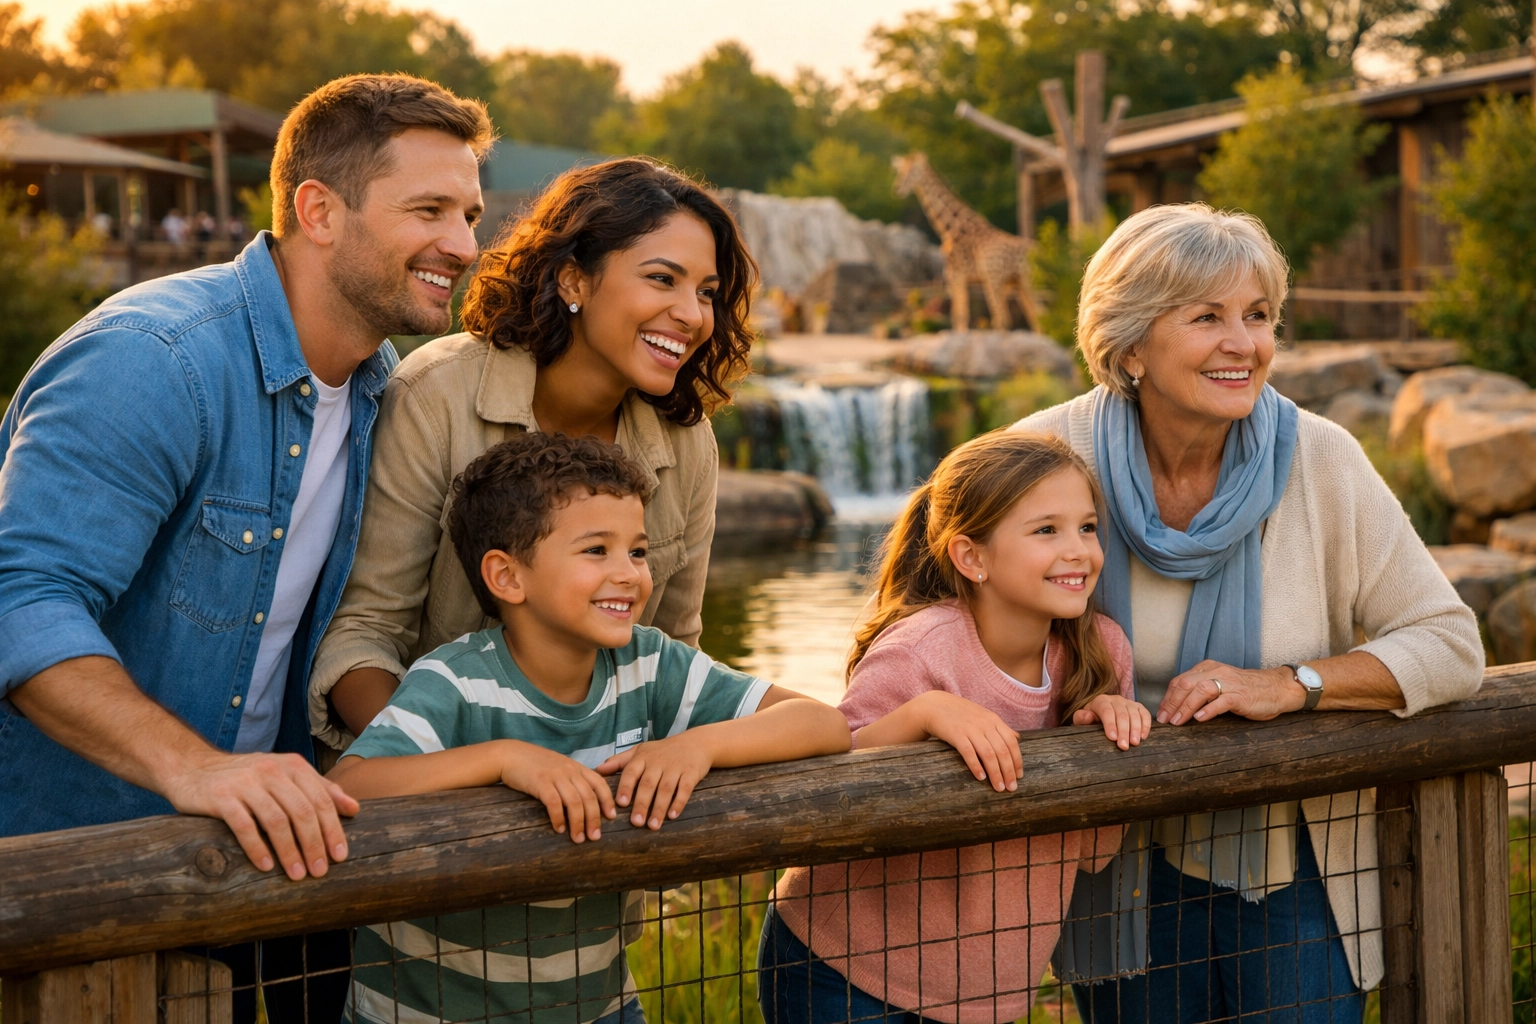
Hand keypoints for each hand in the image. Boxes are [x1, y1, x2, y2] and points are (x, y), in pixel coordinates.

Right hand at [161, 750, 359, 879]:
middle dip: (314, 844)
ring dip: (290, 851)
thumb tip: (354, 808)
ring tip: (298, 875)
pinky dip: (257, 848)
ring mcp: (245, 783)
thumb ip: (319, 789)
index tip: (341, 856)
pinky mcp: (221, 797)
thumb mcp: (284, 776)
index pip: (321, 799)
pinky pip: (244, 826)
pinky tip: (267, 866)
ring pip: (276, 820)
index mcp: (292, 766)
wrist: (192, 768)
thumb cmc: (246, 778)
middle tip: (320, 871)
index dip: (333, 829)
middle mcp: (271, 771)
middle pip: (302, 811)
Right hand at [499, 742, 615, 842]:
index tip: (612, 816)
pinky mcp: (540, 782)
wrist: (510, 755)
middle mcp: (569, 770)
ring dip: (578, 823)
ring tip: (578, 839)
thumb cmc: (534, 764)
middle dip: (594, 818)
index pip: (599, 783)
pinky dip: (558, 818)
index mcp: (576, 767)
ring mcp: (555, 776)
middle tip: (594, 837)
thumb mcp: (559, 767)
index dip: (607, 800)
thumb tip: (583, 801)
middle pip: (589, 796)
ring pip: (574, 801)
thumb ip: (572, 779)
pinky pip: (554, 803)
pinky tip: (559, 829)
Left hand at [597, 735, 713, 829]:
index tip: (620, 804)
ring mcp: (675, 767)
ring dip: (659, 808)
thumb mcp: (641, 751)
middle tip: (636, 822)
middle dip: (642, 804)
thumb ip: (619, 761)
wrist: (696, 743)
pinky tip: (672, 816)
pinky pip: (684, 789)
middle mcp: (658, 762)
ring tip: (653, 825)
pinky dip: (678, 802)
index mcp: (643, 758)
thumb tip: (597, 769)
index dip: (626, 787)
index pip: (631, 772)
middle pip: (648, 784)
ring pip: (666, 789)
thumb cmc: (663, 751)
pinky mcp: (691, 773)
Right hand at [915, 691, 1021, 792]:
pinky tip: (980, 778)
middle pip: (1002, 751)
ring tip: (998, 788)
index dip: (1017, 761)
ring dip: (995, 773)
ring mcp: (970, 728)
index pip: (1011, 742)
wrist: (934, 706)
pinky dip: (976, 766)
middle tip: (1011, 788)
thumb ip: (999, 727)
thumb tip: (1017, 738)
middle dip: (1008, 771)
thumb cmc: (961, 714)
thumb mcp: (983, 716)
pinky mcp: (955, 734)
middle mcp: (984, 724)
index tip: (1019, 777)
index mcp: (993, 719)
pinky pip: (969, 752)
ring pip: (988, 754)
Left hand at [1072, 694, 1151, 749]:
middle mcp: (1116, 699)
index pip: (1106, 711)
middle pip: (1122, 714)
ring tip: (1134, 743)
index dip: (1110, 724)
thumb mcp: (1082, 720)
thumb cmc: (1091, 721)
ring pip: (1134, 714)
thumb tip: (1088, 716)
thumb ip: (1081, 718)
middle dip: (1123, 731)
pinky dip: (1146, 725)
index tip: (1112, 738)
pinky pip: (1145, 714)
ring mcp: (1129, 703)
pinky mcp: (1139, 707)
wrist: (1101, 716)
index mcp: (1101, 701)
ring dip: (1135, 729)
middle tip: (1123, 746)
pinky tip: (1143, 736)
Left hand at [1157, 660, 1303, 724]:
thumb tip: (1177, 706)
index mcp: (1208, 668)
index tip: (1160, 713)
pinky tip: (1199, 719)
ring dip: (1186, 707)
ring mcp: (1229, 683)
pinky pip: (1221, 701)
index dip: (1168, 697)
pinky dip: (1208, 710)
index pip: (1180, 681)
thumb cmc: (1246, 690)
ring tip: (1177, 721)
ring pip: (1200, 691)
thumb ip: (1201, 689)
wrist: (1277, 688)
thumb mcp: (1220, 684)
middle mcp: (1216, 672)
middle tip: (1164, 720)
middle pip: (1186, 684)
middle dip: (1171, 703)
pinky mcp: (1241, 695)